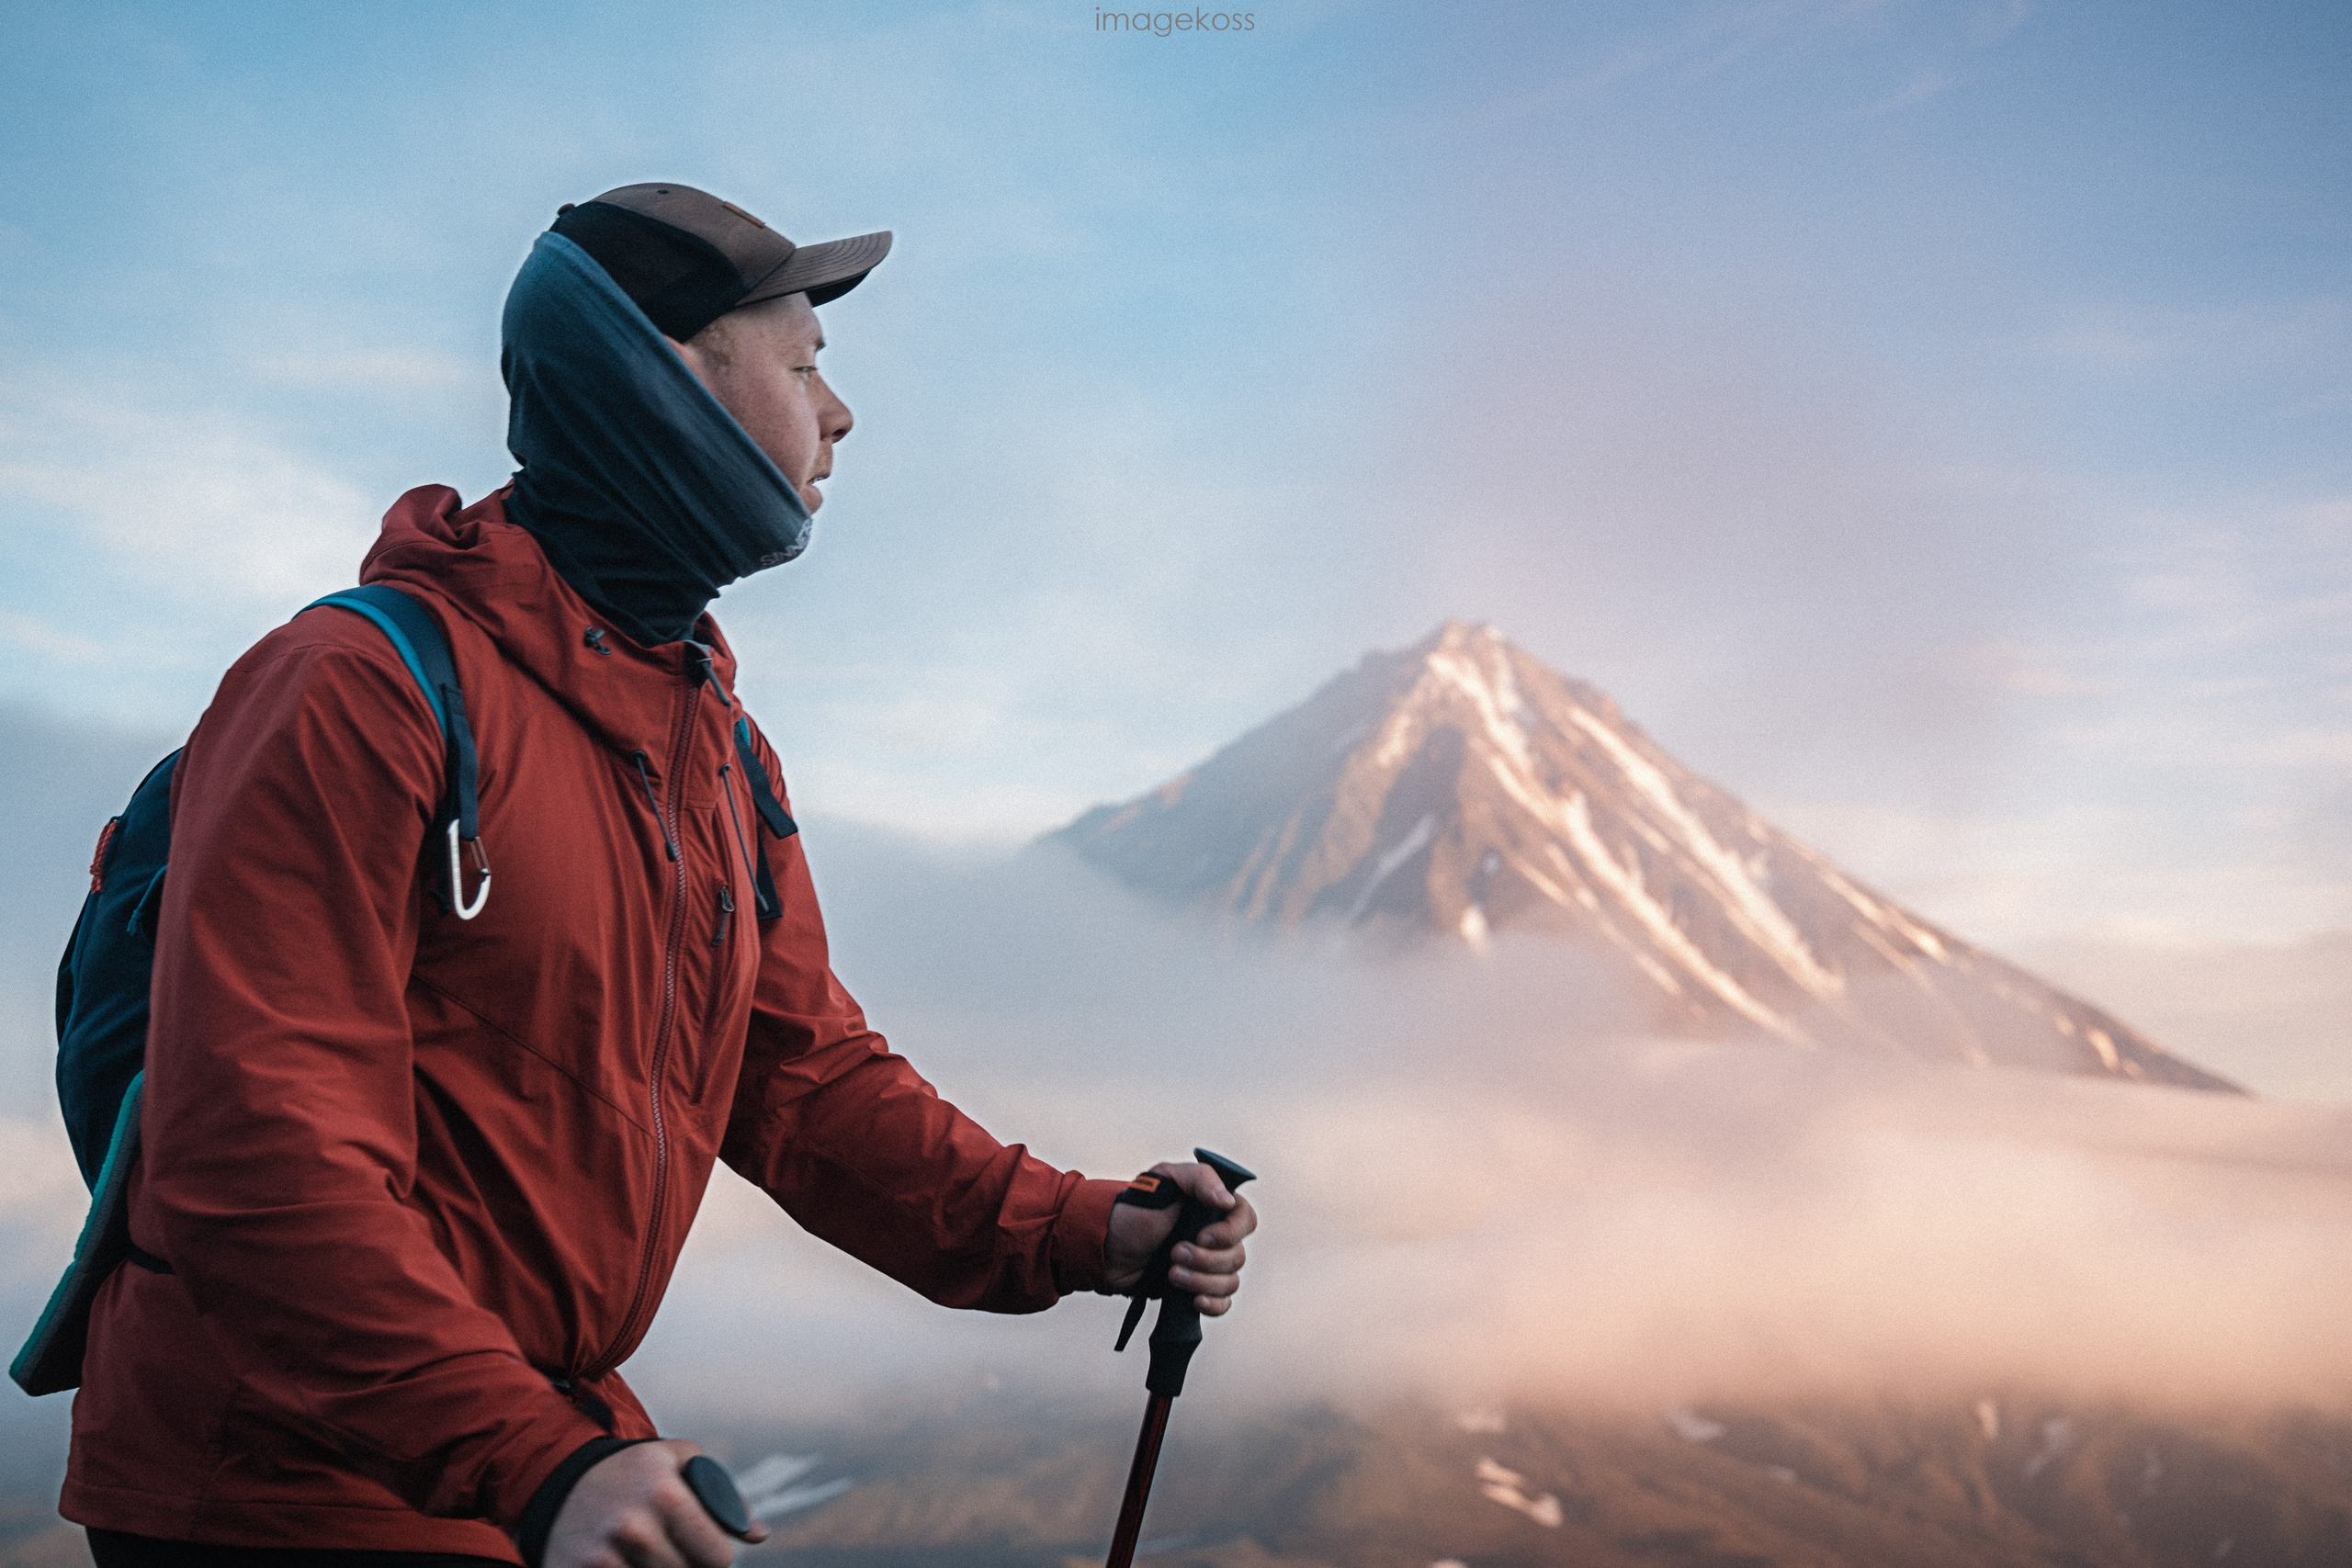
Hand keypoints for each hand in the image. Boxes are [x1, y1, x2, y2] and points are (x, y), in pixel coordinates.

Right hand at [544, 1438, 766, 1567]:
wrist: (559, 1480)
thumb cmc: (632, 1471)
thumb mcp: (679, 1460)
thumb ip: (723, 1495)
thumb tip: (759, 1535)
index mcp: (665, 1495)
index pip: (718, 1558)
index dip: (714, 1556)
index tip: (703, 1549)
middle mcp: (633, 1527)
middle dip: (685, 1565)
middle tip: (668, 1547)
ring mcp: (602, 1558)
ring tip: (646, 1553)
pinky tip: (627, 1561)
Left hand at [1102, 1160, 1257, 1315]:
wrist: (1106, 1247)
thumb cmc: (1134, 1209)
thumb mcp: (1164, 1179)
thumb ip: (1200, 1179)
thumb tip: (1228, 1201)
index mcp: (1213, 1207)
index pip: (1246, 1220)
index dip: (1230, 1233)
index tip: (1202, 1237)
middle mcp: (1216, 1237)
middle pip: (1237, 1256)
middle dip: (1205, 1260)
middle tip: (1174, 1253)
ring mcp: (1207, 1265)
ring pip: (1230, 1281)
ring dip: (1201, 1281)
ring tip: (1171, 1274)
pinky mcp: (1196, 1288)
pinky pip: (1222, 1303)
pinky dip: (1213, 1304)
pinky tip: (1194, 1301)